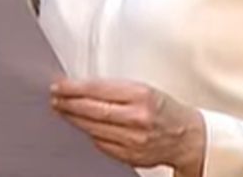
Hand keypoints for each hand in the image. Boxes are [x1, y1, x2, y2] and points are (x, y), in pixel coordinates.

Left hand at [50, 78, 204, 175]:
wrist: (188, 137)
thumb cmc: (164, 109)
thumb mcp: (142, 89)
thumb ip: (113, 88)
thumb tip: (80, 87)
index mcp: (141, 95)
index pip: (97, 89)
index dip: (73, 88)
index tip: (58, 85)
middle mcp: (137, 118)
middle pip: (91, 111)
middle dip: (67, 104)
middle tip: (54, 98)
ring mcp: (133, 140)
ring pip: (93, 129)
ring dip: (74, 119)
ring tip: (63, 110)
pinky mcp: (130, 155)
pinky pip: (101, 144)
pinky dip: (90, 133)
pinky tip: (84, 126)